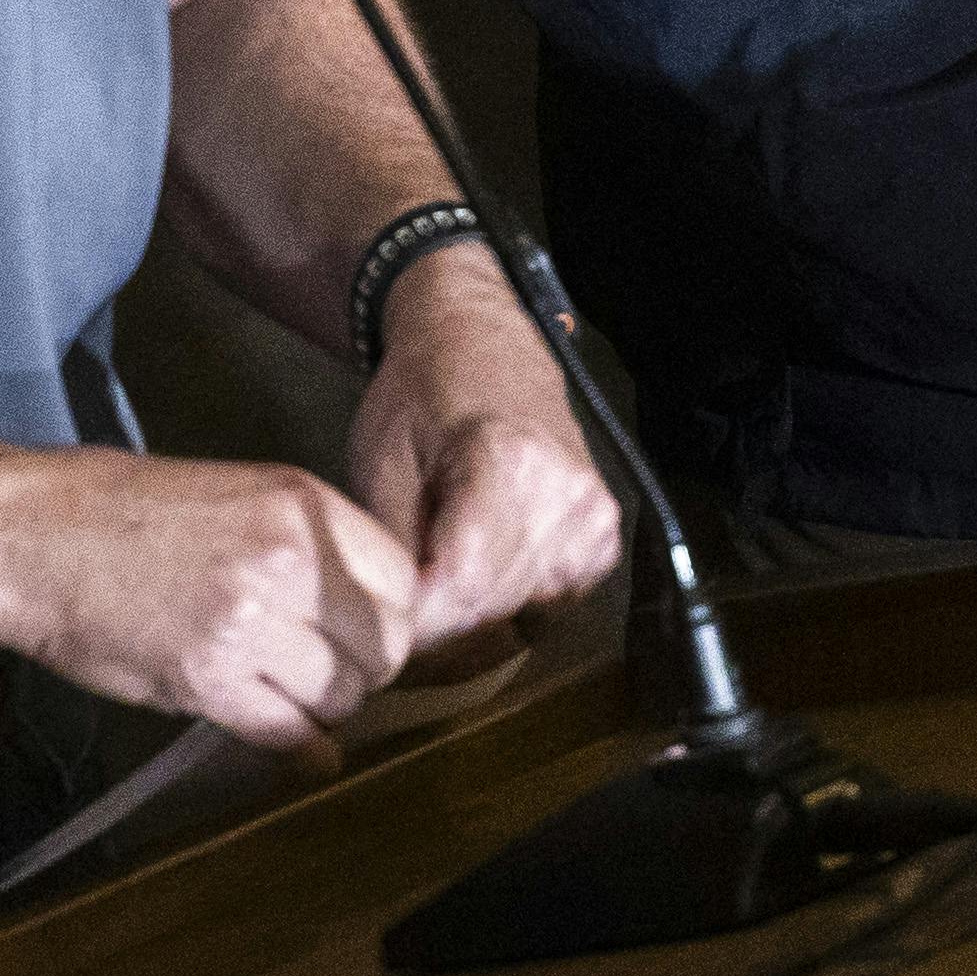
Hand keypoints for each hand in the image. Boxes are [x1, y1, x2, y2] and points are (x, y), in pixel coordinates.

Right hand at [0, 452, 419, 750]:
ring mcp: (248, 621)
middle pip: (385, 647)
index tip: (355, 631)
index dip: (385, 617)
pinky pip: (288, 733)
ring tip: (279, 689)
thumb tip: (371, 613)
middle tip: (320, 669)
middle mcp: (288, 559)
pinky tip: (270, 726)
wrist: (32, 537)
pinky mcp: (207, 678)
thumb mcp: (238, 495)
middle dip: (362, 669)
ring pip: (342, 697)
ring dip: (321, 706)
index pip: (402, 582)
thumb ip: (311, 549)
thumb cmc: (123, 514)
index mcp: (301, 505)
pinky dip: (291, 744)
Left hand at [343, 256, 624, 674]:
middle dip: (434, 634)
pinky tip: (471, 585)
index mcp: (511, 466)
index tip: (374, 633)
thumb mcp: (380, 464)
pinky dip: (503, 613)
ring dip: (467, 629)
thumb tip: (394, 633)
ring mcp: (594, 522)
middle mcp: (569, 498)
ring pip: (519, 623)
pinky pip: (547, 610)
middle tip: (391, 622)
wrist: (480, 341)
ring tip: (427, 599)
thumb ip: (393, 552)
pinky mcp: (603, 541)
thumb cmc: (420, 395)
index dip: (412, 626)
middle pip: (493, 615)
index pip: (461, 592)